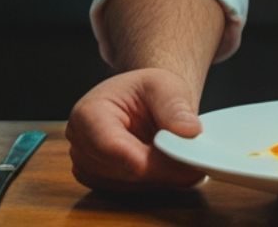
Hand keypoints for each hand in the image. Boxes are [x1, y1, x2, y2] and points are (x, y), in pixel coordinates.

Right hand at [67, 68, 205, 191]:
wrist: (140, 101)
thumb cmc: (146, 91)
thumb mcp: (164, 85)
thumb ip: (175, 106)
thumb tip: (189, 132)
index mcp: (88, 114)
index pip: (114, 147)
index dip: (151, 159)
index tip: (186, 162)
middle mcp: (81, 144)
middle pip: (124, 171)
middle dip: (163, 169)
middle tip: (197, 165)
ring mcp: (87, 167)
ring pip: (130, 186)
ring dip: (160, 177)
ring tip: (183, 159)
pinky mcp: (100, 181)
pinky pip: (132, 192)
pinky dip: (154, 182)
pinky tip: (168, 166)